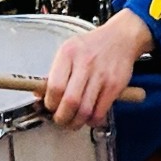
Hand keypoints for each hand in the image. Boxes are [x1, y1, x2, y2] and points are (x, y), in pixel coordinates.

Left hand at [43, 10, 152, 127]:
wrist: (121, 37)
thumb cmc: (92, 46)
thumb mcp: (69, 50)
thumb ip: (55, 72)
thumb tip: (40, 95)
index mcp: (68, 53)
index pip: (55, 86)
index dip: (50, 103)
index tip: (50, 107)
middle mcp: (85, 63)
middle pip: (70, 101)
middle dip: (62, 118)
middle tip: (60, 120)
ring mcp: (101, 75)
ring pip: (85, 110)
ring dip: (76, 122)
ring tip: (73, 121)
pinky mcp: (114, 86)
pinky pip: (100, 112)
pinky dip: (92, 120)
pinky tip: (89, 116)